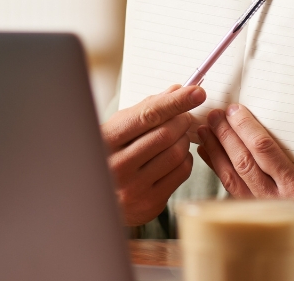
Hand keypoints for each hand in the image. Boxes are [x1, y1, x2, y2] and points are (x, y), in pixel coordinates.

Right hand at [102, 84, 205, 224]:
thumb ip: (146, 109)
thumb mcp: (119, 129)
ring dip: (184, 139)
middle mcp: (117, 165)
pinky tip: (175, 156)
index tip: (197, 91)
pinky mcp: (149, 203)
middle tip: (183, 117)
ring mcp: (133, 187)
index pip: (147, 115)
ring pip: (176, 153)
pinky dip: (186, 158)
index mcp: (106, 141)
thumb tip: (177, 89)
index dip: (175, 102)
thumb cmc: (111, 155)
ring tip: (177, 137)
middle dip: (181, 120)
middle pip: (165, 134)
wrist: (97, 198)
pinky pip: (181, 172)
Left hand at [196, 104, 293, 245]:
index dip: (246, 127)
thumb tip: (260, 122)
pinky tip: (207, 152)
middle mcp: (276, 198)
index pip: (264, 149)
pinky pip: (230, 186)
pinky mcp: (252, 212)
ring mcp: (261, 208)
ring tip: (205, 130)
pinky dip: (216, 166)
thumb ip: (291, 151)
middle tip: (215, 115)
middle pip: (243, 161)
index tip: (235, 110)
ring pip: (231, 175)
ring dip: (215, 149)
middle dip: (225, 135)